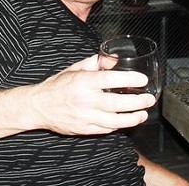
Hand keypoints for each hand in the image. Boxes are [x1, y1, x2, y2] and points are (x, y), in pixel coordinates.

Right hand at [28, 55, 155, 135]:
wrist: (39, 106)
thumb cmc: (58, 85)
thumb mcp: (75, 68)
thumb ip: (96, 62)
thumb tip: (115, 59)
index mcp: (83, 82)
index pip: (110, 79)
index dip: (129, 79)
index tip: (142, 80)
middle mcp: (84, 100)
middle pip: (116, 102)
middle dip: (137, 102)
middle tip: (149, 99)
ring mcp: (84, 117)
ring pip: (114, 121)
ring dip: (132, 118)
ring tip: (143, 114)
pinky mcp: (83, 129)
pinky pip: (105, 129)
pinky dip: (118, 126)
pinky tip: (126, 121)